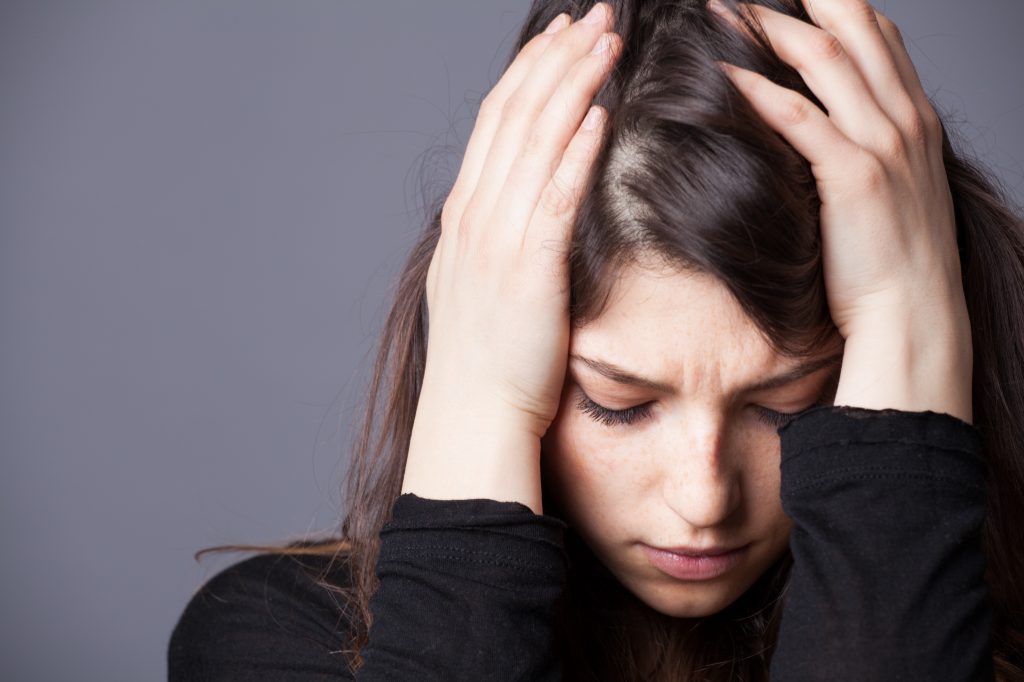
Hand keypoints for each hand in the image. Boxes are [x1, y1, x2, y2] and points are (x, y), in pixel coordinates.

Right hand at [401, 4, 621, 509]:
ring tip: (605, 40)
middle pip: (514, 117)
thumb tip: (523, 206)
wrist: (471, 419)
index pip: (495, 124)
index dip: (529, 73)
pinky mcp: (527, 271)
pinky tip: (602, 113)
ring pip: (533, 144)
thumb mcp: (479, 285)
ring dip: (571, 86)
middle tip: (592, 16)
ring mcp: (496, 241)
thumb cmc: (484, 361)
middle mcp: (475, 216)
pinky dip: (576, 150)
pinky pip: (553, 197)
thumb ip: (497, 238)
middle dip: (555, 60)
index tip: (560, 36)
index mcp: (466, 216)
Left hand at [711, 0, 972, 420]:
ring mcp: (883, 143)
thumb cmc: (891, 259)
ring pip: (824, 58)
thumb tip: (817, 121)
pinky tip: (723, 73)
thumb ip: (863, 143)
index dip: (833, 3)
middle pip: (852, 26)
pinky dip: (759, 90)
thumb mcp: (890, 186)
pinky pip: (800, 118)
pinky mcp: (854, 176)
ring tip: (721, 11)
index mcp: (913, 116)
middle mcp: (903, 117)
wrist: (912, 313)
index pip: (877, 33)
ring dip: (768, 27)